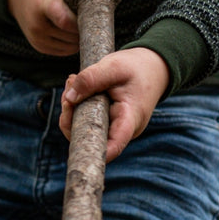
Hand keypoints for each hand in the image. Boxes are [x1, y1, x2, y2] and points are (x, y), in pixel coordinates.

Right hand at [7, 0, 93, 55]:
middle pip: (71, 36)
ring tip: (84, 24)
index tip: (93, 16)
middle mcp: (38, 25)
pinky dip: (72, 44)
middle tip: (95, 21)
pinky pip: (63, 51)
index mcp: (44, 4)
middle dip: (86, 31)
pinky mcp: (38, 46)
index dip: (83, 23)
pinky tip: (74, 31)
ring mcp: (37, 38)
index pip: (66, 22)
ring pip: (70, 47)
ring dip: (81, 39)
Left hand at [60, 47, 169, 161]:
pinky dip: (75, 103)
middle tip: (70, 86)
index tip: (76, 144)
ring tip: (74, 80)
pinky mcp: (103, 121)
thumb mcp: (115, 67)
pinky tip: (76, 85)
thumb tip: (68, 98)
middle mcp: (119, 130)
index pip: (113, 146)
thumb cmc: (137, 68)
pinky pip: (84, 118)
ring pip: (82, 127)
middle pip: (89, 137)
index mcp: (130, 120)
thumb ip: (91, 79)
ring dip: (71, 106)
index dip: (94, 153)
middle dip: (70, 115)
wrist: (150, 68)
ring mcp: (110, 127)